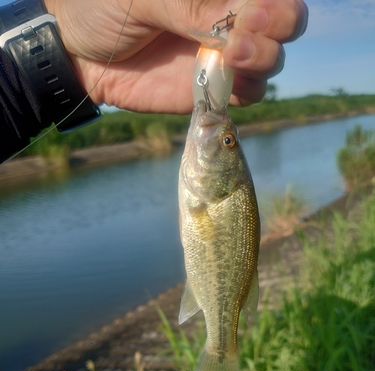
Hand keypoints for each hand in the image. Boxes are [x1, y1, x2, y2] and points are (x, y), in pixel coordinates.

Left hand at [44, 0, 307, 113]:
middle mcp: (231, 16)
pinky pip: (250, 92)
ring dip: (266, 58)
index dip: (276, 1)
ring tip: (233, 55)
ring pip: (273, 58)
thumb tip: (235, 21)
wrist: (80, 53)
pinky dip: (249, 88)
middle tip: (246, 31)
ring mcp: (225, 54)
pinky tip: (227, 82)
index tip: (251, 9)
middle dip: (280, 24)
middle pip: (287, 19)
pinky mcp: (214, 89)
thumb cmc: (103, 6)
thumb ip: (191, 5)